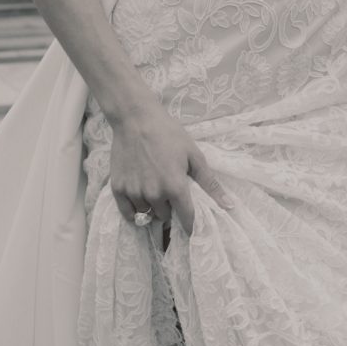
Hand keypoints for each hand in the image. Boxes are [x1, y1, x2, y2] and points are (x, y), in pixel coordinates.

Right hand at [109, 100, 227, 235]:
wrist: (136, 119)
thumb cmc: (168, 134)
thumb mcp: (194, 155)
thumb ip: (210, 183)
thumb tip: (229, 206)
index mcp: (175, 186)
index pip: (186, 218)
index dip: (191, 224)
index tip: (192, 226)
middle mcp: (154, 194)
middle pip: (165, 216)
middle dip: (170, 208)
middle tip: (169, 191)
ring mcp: (134, 192)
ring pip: (147, 215)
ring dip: (153, 208)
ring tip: (154, 189)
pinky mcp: (118, 189)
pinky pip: (128, 213)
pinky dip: (135, 211)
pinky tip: (140, 199)